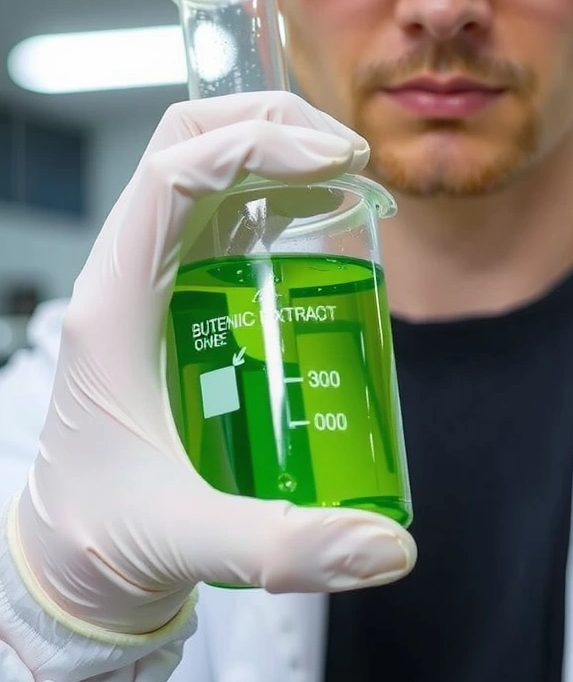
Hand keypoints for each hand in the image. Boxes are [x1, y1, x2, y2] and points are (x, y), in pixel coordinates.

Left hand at [8, 91, 416, 635]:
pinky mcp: (176, 299)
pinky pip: (220, 216)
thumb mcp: (193, 540)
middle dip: (269, 126)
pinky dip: (272, 195)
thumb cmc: (108, 538)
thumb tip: (391, 551)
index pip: (172, 177)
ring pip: (201, 168)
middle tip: (352, 160)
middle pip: (185, 145)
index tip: (340, 164)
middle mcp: (127, 276)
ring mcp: (150, 282)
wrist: (72, 555)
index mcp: (114, 308)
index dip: (257, 148)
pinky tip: (322, 221)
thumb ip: (291, 547)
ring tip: (349, 178)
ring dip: (273, 151)